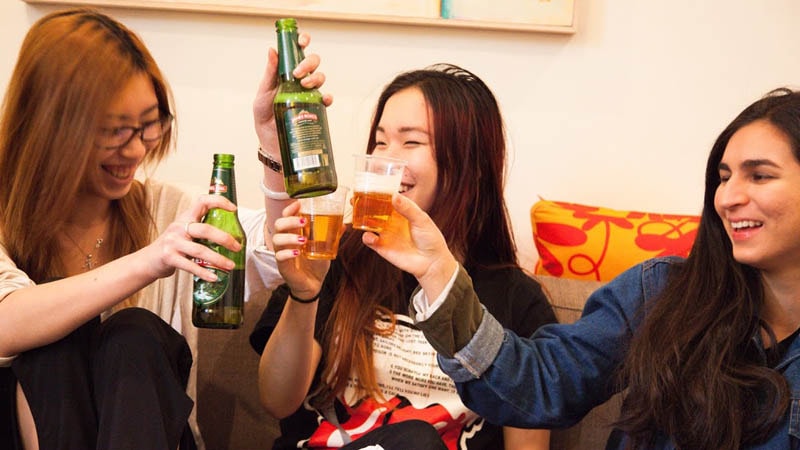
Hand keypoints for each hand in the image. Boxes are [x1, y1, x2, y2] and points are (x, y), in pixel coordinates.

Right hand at [144, 195, 241, 280]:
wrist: (149, 260)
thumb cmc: (174, 245)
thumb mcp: (185, 231)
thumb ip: (202, 229)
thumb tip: (232, 237)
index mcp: (186, 217)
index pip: (202, 201)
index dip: (219, 202)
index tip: (234, 209)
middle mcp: (179, 227)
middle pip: (205, 229)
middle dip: (224, 239)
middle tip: (238, 247)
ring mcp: (173, 242)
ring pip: (200, 250)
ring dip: (218, 259)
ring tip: (230, 266)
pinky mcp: (169, 257)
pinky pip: (190, 266)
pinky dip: (204, 273)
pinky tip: (215, 277)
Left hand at [253, 33, 331, 150]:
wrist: (270, 141)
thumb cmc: (265, 115)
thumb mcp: (263, 93)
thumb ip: (270, 73)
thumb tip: (272, 50)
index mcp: (287, 72)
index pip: (298, 52)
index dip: (303, 42)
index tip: (302, 41)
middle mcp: (300, 80)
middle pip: (313, 62)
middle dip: (309, 63)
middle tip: (298, 73)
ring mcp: (309, 94)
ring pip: (321, 78)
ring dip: (316, 78)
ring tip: (305, 86)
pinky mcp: (315, 109)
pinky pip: (327, 100)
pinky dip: (327, 97)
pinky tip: (323, 99)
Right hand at [271, 201, 329, 298]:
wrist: (313, 284)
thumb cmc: (316, 263)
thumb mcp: (325, 247)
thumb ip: (332, 235)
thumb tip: (343, 224)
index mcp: (294, 233)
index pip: (286, 216)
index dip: (289, 209)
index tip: (298, 204)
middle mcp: (285, 241)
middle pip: (278, 225)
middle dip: (289, 221)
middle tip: (303, 222)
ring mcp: (282, 253)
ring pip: (277, 239)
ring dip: (289, 237)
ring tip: (303, 240)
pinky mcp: (283, 266)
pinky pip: (279, 257)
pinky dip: (287, 253)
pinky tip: (297, 253)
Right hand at [362, 194, 457, 300]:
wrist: (432, 262)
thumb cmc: (431, 238)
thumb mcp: (422, 219)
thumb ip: (408, 208)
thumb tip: (394, 196)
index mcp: (402, 212)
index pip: (387, 200)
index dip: (377, 194)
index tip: (367, 186)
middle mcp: (392, 222)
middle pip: (374, 211)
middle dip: (363, 205)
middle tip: (353, 199)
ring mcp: (387, 234)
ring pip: (369, 224)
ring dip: (361, 220)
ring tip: (356, 215)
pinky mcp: (383, 247)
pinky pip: (370, 241)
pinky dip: (367, 237)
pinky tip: (369, 235)